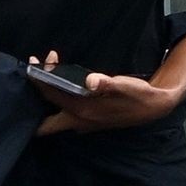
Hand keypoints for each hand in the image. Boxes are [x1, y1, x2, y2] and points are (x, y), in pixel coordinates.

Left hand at [33, 55, 178, 135]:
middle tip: (33, 78)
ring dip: (45, 101)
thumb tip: (92, 81)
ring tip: (46, 76)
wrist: (153, 107)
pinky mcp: (88, 121)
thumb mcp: (124, 85)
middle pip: (44, 124)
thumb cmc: (138, 95)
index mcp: (83, 111)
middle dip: (33, 104)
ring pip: (53, 120)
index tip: (35, 61)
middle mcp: (79, 121)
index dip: (39, 78)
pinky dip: (57, 102)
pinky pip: (64, 115)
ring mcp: (83, 123)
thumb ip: (106, 83)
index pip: (50, 96)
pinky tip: (61, 86)